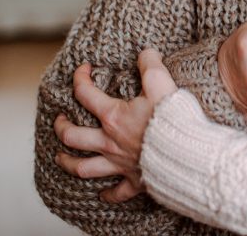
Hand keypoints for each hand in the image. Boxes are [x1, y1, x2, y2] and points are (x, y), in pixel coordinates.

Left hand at [54, 49, 176, 202]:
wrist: (186, 154)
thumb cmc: (173, 119)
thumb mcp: (161, 83)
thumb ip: (150, 65)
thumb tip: (146, 52)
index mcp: (114, 116)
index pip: (86, 94)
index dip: (80, 78)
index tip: (82, 69)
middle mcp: (110, 141)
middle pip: (73, 137)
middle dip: (61, 127)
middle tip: (59, 120)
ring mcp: (120, 162)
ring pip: (84, 167)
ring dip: (69, 162)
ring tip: (61, 157)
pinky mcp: (135, 180)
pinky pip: (118, 191)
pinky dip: (109, 193)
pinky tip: (103, 193)